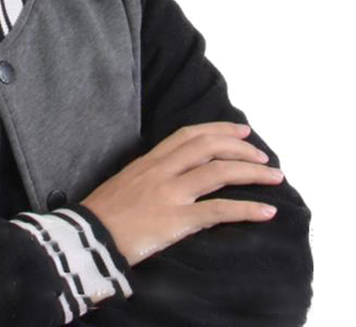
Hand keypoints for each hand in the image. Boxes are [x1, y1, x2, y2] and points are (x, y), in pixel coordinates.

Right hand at [81, 121, 283, 267]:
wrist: (88, 235)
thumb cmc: (104, 212)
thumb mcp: (126, 181)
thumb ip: (150, 174)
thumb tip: (173, 174)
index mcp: (149, 161)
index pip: (188, 135)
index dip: (218, 129)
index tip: (242, 130)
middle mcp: (161, 171)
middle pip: (208, 147)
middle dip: (241, 147)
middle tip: (263, 154)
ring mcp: (170, 194)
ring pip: (218, 172)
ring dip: (251, 172)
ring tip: (275, 177)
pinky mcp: (176, 221)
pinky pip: (218, 211)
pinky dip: (246, 210)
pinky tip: (267, 212)